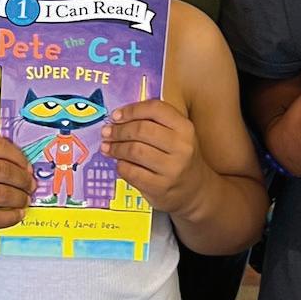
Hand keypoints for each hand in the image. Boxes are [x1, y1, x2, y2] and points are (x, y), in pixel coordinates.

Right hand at [0, 135, 34, 231]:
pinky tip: (16, 215)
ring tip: (24, 200)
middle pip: (4, 171)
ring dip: (20, 198)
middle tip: (30, 185)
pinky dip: (10, 217)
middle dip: (23, 180)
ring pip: (2, 194)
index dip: (20, 157)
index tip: (27, 166)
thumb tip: (22, 167)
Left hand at [103, 99, 205, 214]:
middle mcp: (181, 147)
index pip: (155, 109)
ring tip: (107, 147)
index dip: (132, 110)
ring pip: (134, 151)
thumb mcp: (177, 135)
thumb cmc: (178, 156)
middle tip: (106, 132)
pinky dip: (121, 165)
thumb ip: (154, 122)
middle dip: (118, 130)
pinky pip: (131, 172)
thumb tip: (119, 116)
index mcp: (185, 128)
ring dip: (116, 148)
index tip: (116, 115)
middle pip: (141, 130)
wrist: (194, 190)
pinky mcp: (160, 187)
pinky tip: (119, 163)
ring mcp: (172, 169)